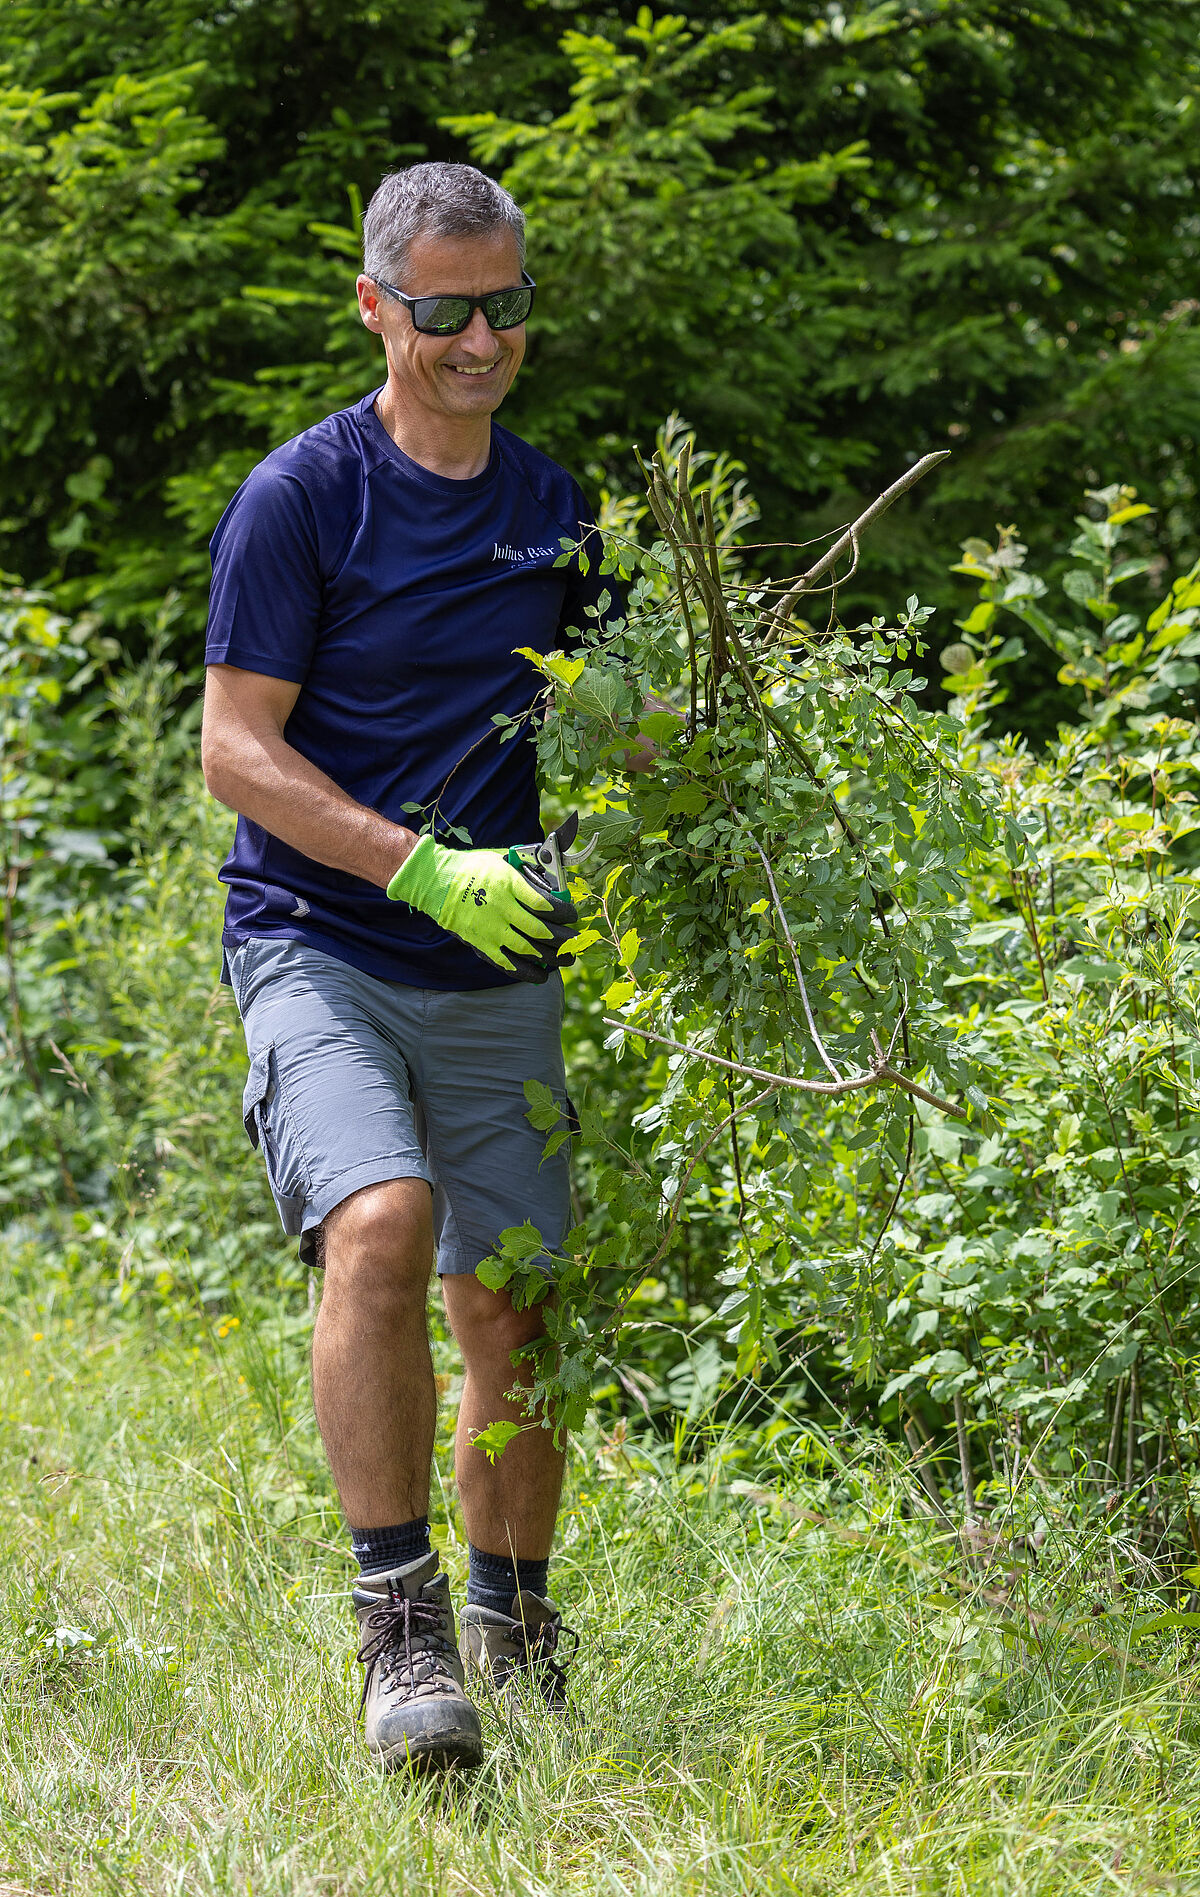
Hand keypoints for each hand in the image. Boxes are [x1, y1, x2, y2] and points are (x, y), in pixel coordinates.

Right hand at [387, 836, 577, 981]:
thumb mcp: (502, 860)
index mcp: (509, 884)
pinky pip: (507, 963)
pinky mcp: (481, 944)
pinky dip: (527, 972)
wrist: (436, 882)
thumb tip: (552, 879)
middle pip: (542, 931)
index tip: (572, 916)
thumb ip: (527, 871)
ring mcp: (490, 929)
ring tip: (565, 960)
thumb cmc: (472, 868)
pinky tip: (541, 974)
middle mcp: (501, 908)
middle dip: (564, 940)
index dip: (565, 913)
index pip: (546, 904)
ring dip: (551, 958)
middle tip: (575, 943)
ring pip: (528, 950)